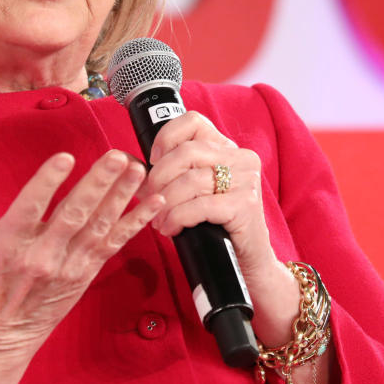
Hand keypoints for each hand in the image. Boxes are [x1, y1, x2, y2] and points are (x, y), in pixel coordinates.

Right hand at [0, 150, 164, 356]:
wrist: (0, 331)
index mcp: (10, 241)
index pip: (31, 206)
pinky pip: (115, 244)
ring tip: (137, 170)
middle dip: (98, 184)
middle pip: (74, 214)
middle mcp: (42, 254)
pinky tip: (154, 202)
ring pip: (99, 226)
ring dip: (122, 196)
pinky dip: (136, 222)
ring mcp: (68, 265)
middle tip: (116, 157)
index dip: (48, 182)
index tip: (65, 158)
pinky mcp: (86, 272)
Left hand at [141, 113, 299, 346]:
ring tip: (160, 221)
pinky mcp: (245, 204)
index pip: (193, 122)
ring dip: (167, 204)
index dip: (166, 137)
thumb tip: (136, 168)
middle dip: (159, 178)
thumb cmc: (216, 226)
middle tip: (150, 200)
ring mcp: (246, 180)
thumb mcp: (197, 191)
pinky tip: (172, 229)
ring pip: (190, 180)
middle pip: (187, 152)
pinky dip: (179, 218)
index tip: (153, 161)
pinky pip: (200, 205)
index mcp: (228, 148)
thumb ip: (175, 173)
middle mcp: (241, 158)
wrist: (248, 262)